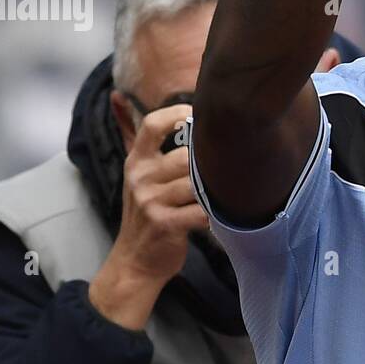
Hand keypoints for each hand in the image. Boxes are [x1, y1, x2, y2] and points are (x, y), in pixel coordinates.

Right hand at [89, 104, 208, 329]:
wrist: (134, 261)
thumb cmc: (148, 215)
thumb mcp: (140, 178)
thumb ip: (148, 147)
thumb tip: (136, 102)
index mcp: (136, 161)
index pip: (152, 125)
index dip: (177, 115)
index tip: (200, 116)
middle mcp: (140, 177)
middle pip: (185, 157)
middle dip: (209, 164)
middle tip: (230, 167)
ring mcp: (150, 201)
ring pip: (195, 183)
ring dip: (214, 190)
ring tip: (226, 193)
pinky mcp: (164, 224)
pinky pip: (200, 211)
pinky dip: (215, 214)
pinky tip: (219, 216)